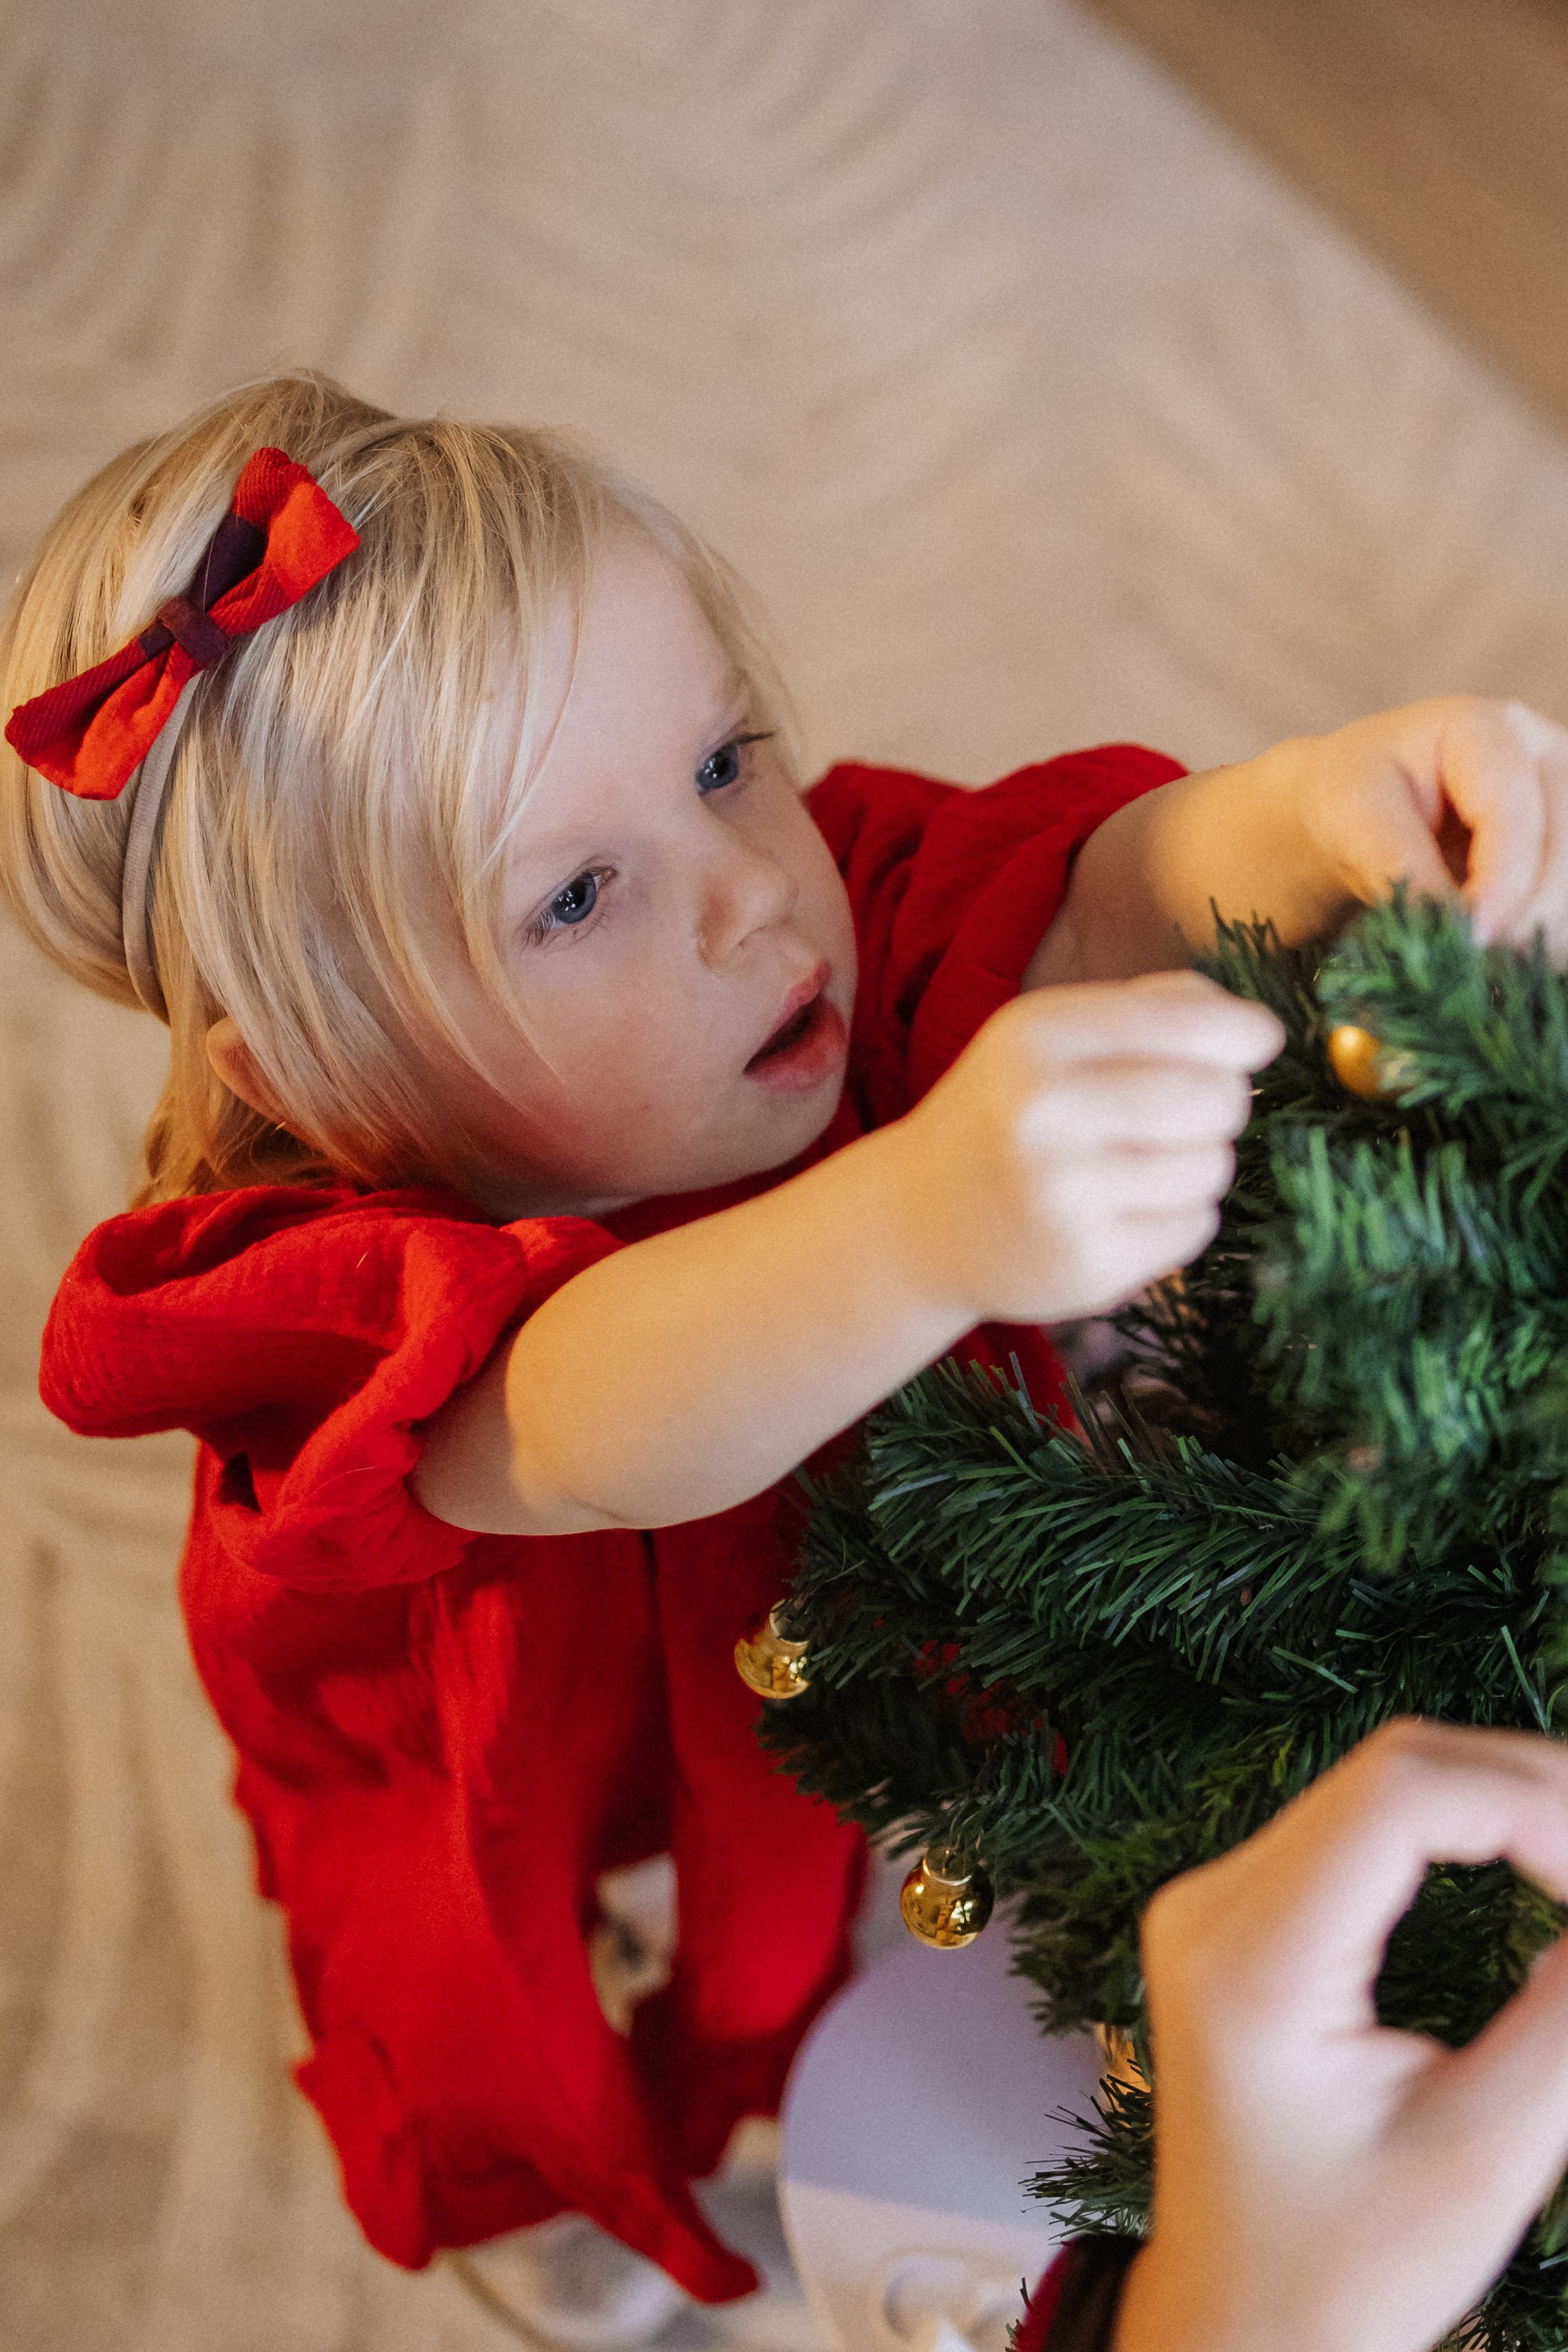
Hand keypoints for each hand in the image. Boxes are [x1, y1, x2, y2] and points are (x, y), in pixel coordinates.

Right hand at [895, 969, 1282, 1325]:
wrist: (920, 1220)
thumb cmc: (1006, 1112)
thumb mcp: (1049, 1034)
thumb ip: (1148, 1007)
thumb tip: (1255, 1029)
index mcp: (1038, 1036)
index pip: (1190, 1023)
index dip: (1246, 1032)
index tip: (1256, 1043)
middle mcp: (1045, 1111)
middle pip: (1215, 1098)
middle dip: (1221, 1103)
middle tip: (1183, 1113)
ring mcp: (1063, 1196)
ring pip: (1213, 1168)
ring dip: (1198, 1165)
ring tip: (1139, 1166)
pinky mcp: (1087, 1265)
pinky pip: (1196, 1228)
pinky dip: (1180, 1218)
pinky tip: (1125, 1211)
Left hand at [1115, 1720, 1567, 2351]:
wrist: (1234, 2322)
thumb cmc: (1344, 2268)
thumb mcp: (1481, 2155)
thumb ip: (1563, 2023)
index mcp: (1251, 1961)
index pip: (1401, 1799)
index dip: (1532, 1804)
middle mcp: (1211, 1904)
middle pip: (1392, 1770)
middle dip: (1531, 1790)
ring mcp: (1214, 1901)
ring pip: (1379, 1783)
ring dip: (1498, 1798)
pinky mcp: (1236, 1914)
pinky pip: (1357, 1823)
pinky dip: (1456, 1824)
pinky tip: (1532, 1855)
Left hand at [1263, 696, 1567, 955]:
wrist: (1358, 817)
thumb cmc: (1351, 803)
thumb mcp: (1353, 823)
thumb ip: (1401, 867)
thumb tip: (1454, 930)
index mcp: (1487, 730)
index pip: (1515, 807)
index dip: (1503, 879)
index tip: (1472, 938)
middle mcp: (1545, 757)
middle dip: (1531, 912)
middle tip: (1478, 962)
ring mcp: (1566, 804)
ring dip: (1548, 932)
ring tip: (1489, 967)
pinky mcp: (1564, 851)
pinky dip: (1551, 938)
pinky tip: (1512, 964)